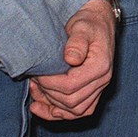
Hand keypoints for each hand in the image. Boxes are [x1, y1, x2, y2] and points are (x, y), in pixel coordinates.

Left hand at [29, 0, 114, 120]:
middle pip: (71, 101)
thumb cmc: (88, 23)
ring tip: (36, 91)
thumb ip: (77, 42)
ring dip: (52, 105)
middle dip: (48, 93)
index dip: (49, 83)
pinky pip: (79, 111)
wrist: (98, 22)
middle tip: (34, 78)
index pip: (71, 86)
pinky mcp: (93, 91)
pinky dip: (60, 114)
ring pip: (75, 110)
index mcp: (101, 65)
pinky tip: (43, 107)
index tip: (37, 72)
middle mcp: (103, 80)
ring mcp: (99, 87)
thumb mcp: (82, 26)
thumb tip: (71, 59)